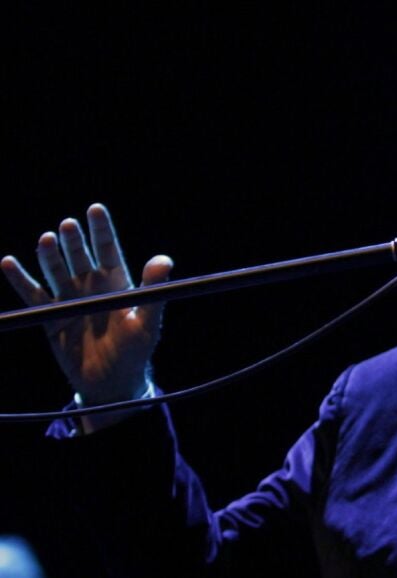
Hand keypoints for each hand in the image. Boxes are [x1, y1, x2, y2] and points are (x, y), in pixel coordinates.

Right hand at [1, 204, 172, 403]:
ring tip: (46, 240)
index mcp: (117, 282)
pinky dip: (20, 279)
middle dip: (74, 240)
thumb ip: (154, 290)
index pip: (108, 249)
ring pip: (56, 271)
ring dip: (49, 255)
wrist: (111, 383)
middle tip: (67, 226)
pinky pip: (33, 295)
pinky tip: (9, 263)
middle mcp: (91, 286)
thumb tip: (164, 260)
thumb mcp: (147, 322)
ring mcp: (69, 299)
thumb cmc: (136, 351)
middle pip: (79, 256)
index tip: (94, 208)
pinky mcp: (50, 317)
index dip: (101, 229)